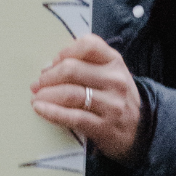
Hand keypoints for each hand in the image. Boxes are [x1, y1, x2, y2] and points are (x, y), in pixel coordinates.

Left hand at [31, 34, 141, 161]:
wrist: (140, 130)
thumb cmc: (115, 97)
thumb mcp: (110, 74)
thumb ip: (86, 65)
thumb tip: (47, 68)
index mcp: (114, 61)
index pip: (88, 45)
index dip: (65, 52)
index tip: (52, 63)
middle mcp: (115, 80)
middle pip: (72, 69)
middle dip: (48, 76)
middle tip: (37, 84)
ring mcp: (112, 104)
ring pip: (70, 94)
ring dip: (46, 95)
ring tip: (36, 97)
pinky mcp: (104, 127)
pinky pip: (73, 117)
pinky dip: (52, 112)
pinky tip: (40, 109)